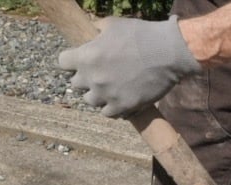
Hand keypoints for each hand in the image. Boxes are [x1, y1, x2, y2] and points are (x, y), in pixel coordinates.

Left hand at [58, 16, 200, 118]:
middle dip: (86, 78)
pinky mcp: (123, 106)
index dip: (71, 61)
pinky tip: (120, 101)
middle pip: (75, 84)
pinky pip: (107, 113)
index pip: (62, 63)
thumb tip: (93, 32)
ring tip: (110, 90)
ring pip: (90, 101)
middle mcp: (92, 77)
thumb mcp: (114, 25)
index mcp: (85, 56)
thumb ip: (97, 30)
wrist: (168, 53)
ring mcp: (106, 94)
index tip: (80, 61)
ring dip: (98, 95)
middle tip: (100, 74)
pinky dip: (112, 108)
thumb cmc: (141, 35)